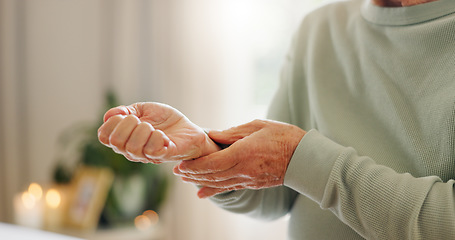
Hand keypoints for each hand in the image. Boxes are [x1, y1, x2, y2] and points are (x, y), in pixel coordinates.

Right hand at [98, 102, 219, 162]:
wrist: (188, 127)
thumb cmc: (164, 120)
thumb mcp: (143, 109)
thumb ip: (126, 111)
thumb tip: (108, 116)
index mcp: (124, 138)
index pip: (104, 136)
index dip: (112, 123)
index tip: (126, 115)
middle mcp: (132, 150)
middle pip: (117, 142)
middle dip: (129, 124)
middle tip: (142, 120)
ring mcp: (147, 155)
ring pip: (134, 147)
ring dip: (144, 130)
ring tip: (154, 128)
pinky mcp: (164, 155)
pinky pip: (153, 150)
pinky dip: (158, 137)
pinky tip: (164, 135)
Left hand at [173, 119, 305, 197]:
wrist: (304, 158)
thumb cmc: (282, 136)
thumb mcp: (257, 126)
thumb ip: (232, 133)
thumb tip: (212, 135)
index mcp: (243, 153)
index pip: (213, 162)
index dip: (195, 165)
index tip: (181, 164)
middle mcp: (243, 169)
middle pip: (212, 175)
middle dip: (192, 174)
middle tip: (176, 172)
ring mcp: (248, 179)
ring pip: (218, 183)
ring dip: (200, 182)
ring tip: (185, 180)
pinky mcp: (252, 183)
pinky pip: (229, 188)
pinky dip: (213, 191)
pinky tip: (202, 193)